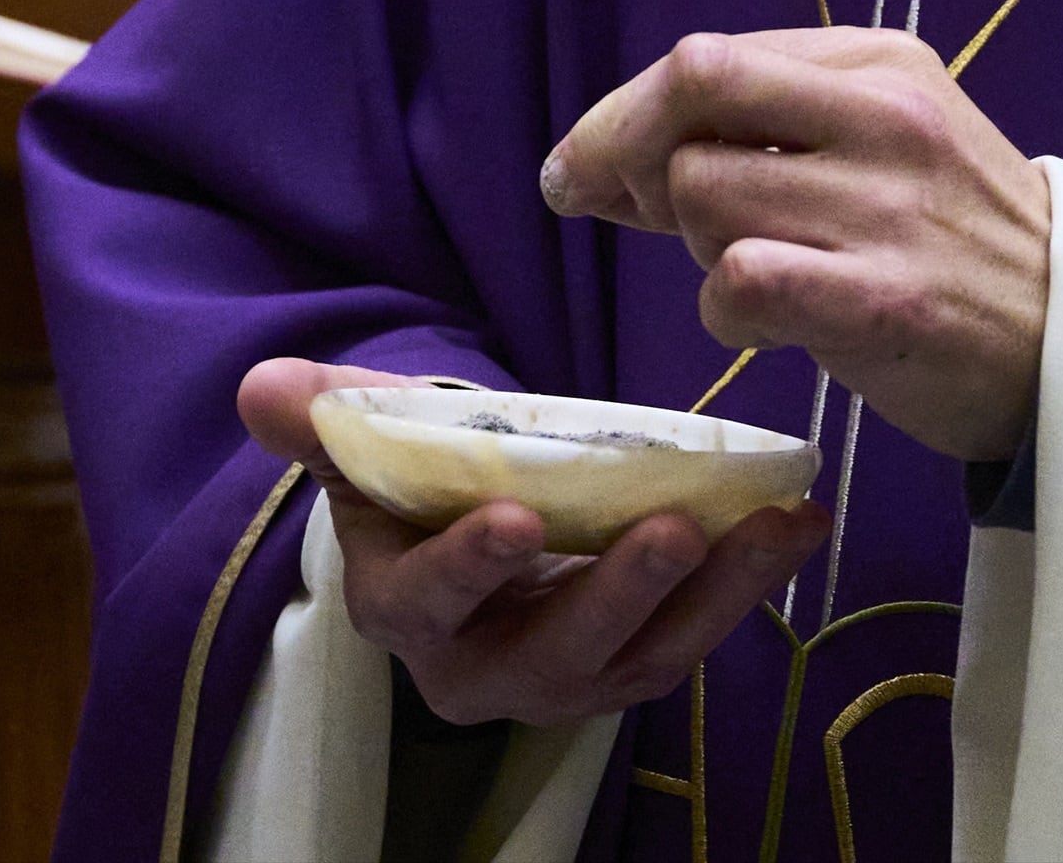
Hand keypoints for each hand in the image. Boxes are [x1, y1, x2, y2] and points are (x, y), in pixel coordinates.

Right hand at [238, 357, 830, 725]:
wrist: (473, 526)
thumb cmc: (418, 483)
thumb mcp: (369, 445)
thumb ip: (326, 419)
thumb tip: (264, 386)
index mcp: (407, 609)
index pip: (428, 602)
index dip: (467, 567)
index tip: (516, 518)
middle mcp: (486, 668)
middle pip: (554, 649)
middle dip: (616, 593)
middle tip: (673, 529)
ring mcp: (569, 676)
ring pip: (643, 653)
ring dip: (714, 593)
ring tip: (770, 527)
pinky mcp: (633, 663)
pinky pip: (695, 634)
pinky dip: (750, 584)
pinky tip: (798, 524)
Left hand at [541, 28, 1050, 463]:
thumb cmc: (954, 244)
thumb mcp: (880, 148)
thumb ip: (758, 135)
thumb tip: (599, 159)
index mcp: (881, 63)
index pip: (707, 57)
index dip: (621, 114)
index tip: (583, 166)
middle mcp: (885, 117)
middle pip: (689, 89)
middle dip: (627, 151)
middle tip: (628, 209)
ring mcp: (887, 208)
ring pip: (703, 191)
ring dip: (696, 245)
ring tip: (754, 272)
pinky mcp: (884, 301)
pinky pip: (738, 280)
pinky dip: (723, 312)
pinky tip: (764, 326)